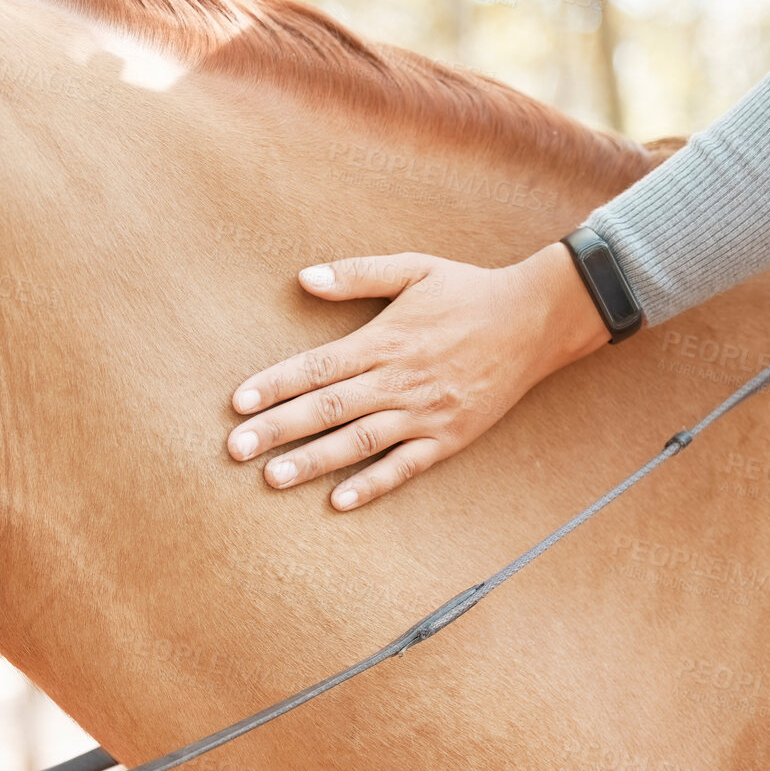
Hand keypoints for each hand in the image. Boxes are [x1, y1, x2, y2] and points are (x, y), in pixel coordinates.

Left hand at [226, 242, 609, 510]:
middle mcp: (398, 381)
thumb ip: (357, 274)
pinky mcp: (447, 438)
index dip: (274, 385)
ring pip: (358, 442)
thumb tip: (303, 278)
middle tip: (235, 450)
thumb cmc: (468, 292)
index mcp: (383, 340)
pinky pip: (404, 467)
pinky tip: (338, 501)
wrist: (535, 320)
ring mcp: (423, 413)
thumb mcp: (414, 269)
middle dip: (277, 429)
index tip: (238, 403)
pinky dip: (372, 485)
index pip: (316, 368)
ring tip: (271, 477)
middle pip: (327, 409)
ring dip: (313, 462)